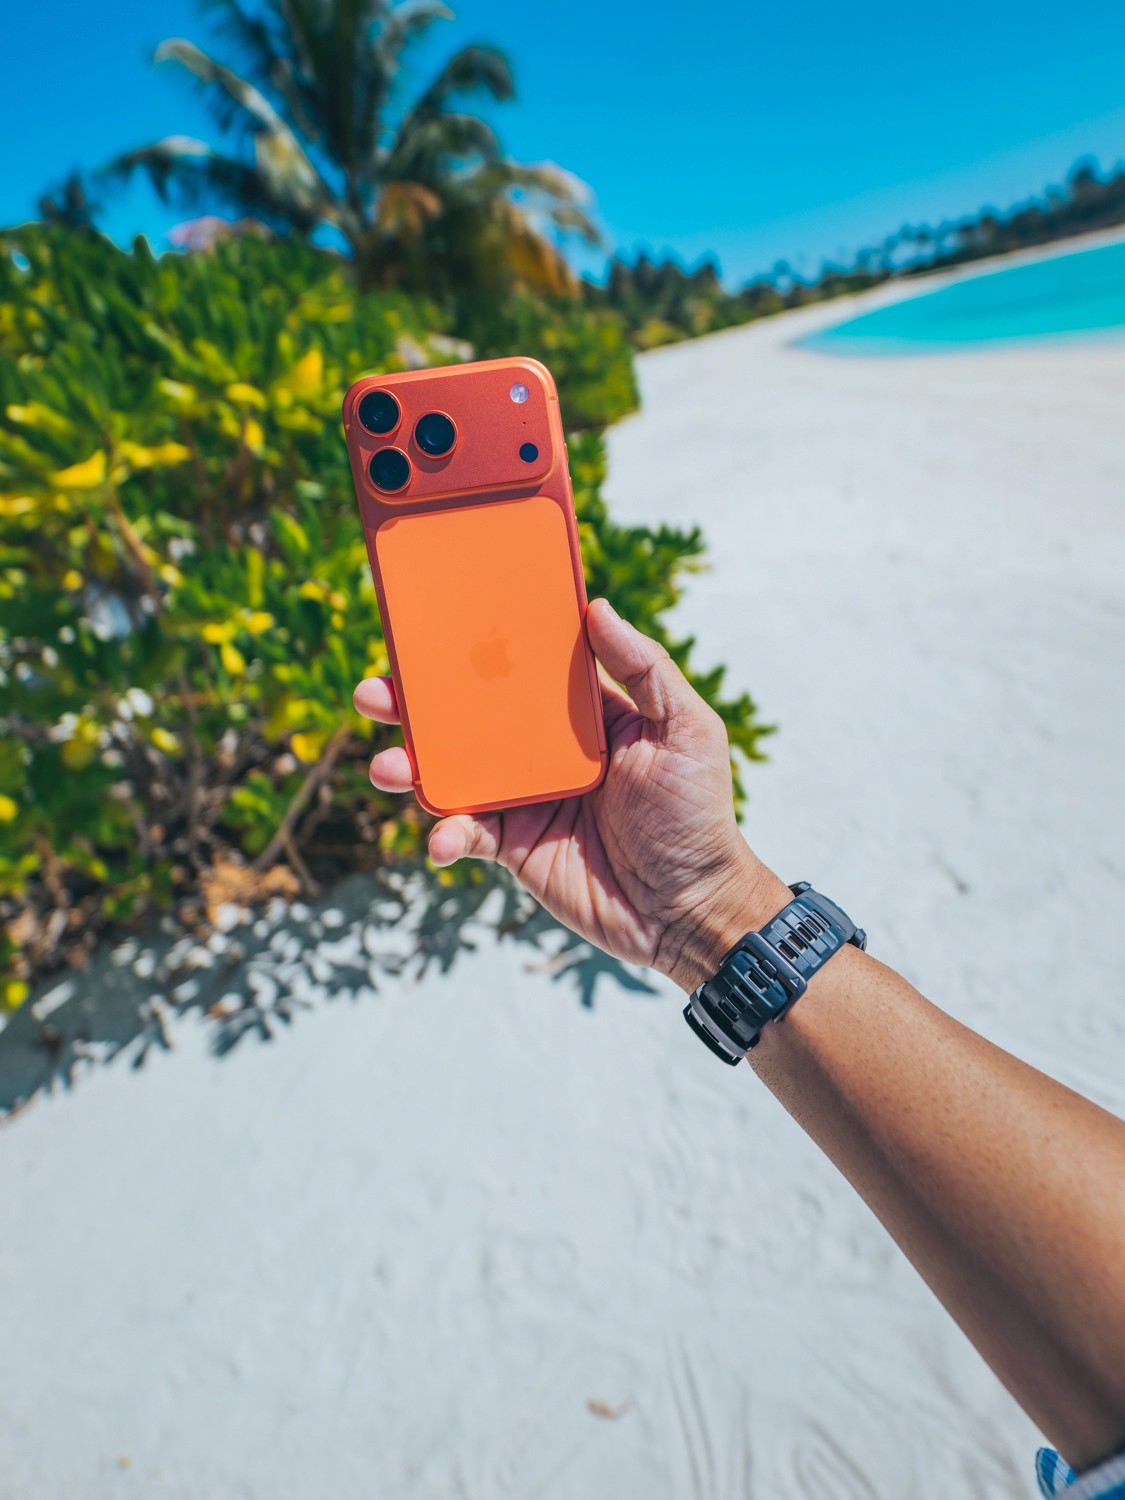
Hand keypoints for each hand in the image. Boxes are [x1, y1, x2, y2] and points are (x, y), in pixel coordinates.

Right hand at [353, 599, 787, 991]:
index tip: (433, 625)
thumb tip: (600, 608)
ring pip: (452, 771)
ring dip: (411, 766)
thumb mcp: (687, 730)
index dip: (476, 647)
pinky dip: (445, 834)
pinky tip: (442, 840)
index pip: (519, 668)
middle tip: (376, 692)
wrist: (691, 909)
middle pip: (468, 715)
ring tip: (387, 766)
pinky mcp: (512, 847)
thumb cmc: (698, 814)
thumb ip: (646, 669)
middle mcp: (543, 750)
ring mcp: (523, 798)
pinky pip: (465, 833)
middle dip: (416, 703)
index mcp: (581, 713)